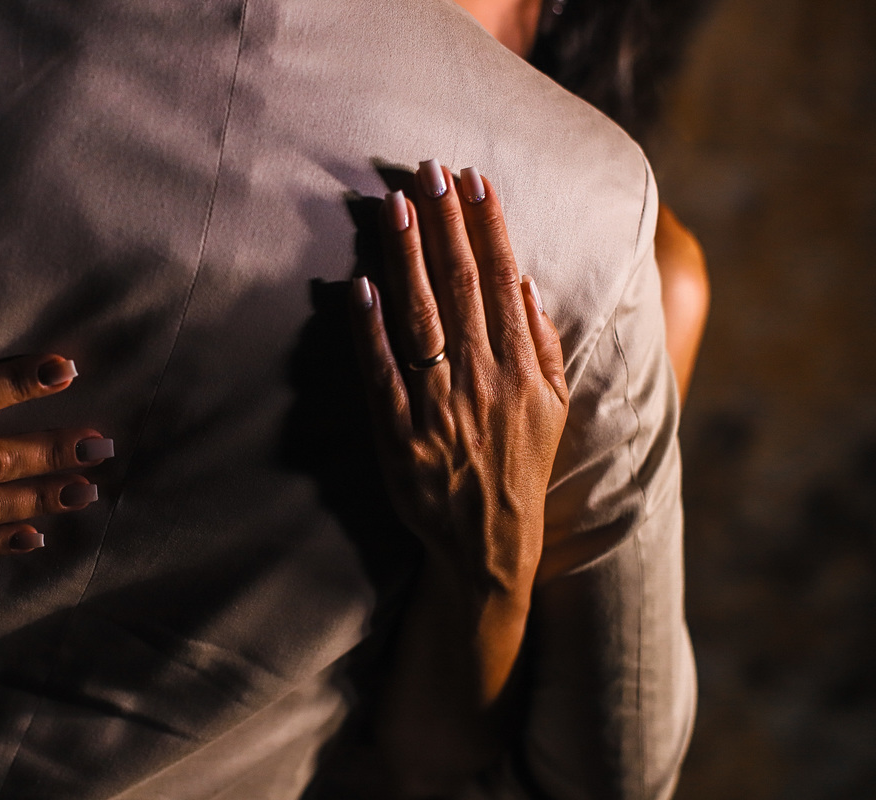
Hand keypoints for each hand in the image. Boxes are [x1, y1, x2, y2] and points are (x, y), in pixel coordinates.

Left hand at [350, 160, 567, 597]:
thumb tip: (526, 282)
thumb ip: (543, 344)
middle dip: (445, 223)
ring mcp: (439, 407)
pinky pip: (382, 375)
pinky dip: (371, 330)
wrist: (490, 542)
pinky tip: (360, 287)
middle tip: (428, 170)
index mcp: (522, 368)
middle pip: (462, 287)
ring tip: (395, 206)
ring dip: (408, 259)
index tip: (474, 180)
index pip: (503, 281)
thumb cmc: (519, 466)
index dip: (489, 226)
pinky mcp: (400, 436)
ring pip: (422, 319)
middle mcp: (484, 380)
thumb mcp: (554, 407)